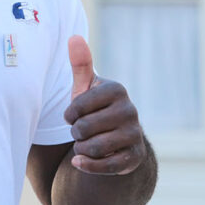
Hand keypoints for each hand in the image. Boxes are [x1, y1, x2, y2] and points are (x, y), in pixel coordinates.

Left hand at [64, 35, 145, 174]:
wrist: (113, 137)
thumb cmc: (93, 108)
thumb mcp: (85, 87)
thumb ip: (80, 64)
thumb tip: (74, 37)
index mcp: (116, 90)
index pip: (78, 106)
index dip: (69, 114)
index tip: (73, 114)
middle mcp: (130, 110)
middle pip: (84, 129)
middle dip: (76, 133)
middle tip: (81, 130)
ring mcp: (135, 134)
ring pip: (93, 148)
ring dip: (81, 148)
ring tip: (85, 143)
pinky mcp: (134, 157)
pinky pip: (106, 167)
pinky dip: (87, 166)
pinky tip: (78, 162)